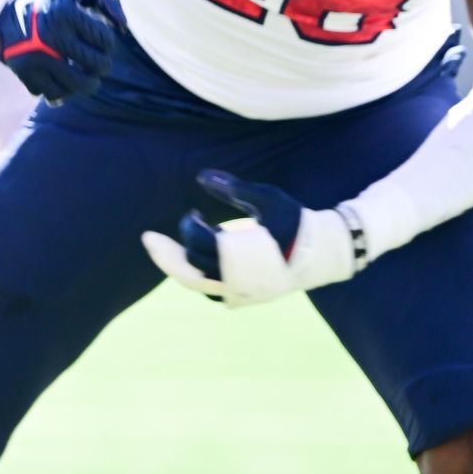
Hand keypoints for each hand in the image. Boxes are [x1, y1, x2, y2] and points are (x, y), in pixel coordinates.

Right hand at [0, 0, 121, 103]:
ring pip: (79, 85)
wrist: (5, 13)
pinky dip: (63, 92)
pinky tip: (63, 80)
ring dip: (88, 84)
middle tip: (97, 62)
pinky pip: (55, 94)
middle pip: (98, 66)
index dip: (108, 42)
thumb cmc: (52, 1)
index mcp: (66, 14)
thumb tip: (123, 25)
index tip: (99, 40)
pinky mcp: (25, 73)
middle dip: (103, 65)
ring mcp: (37, 58)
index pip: (106, 40)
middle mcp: (51, 37)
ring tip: (86, 76)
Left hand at [141, 170, 364, 307]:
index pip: (203, 246)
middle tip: (148, 239)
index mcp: (248, 256)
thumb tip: (201, 175)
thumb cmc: (295, 221)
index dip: (190, 228)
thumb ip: (234, 189)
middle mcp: (243, 280)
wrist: (324, 254)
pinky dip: (197, 279)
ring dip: (179, 267)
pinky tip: (191, 262)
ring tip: (166, 249)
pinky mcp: (246, 298)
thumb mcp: (268, 198)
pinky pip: (212, 294)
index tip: (193, 213)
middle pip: (191, 272)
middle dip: (167, 255)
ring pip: (199, 286)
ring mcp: (244, 293)